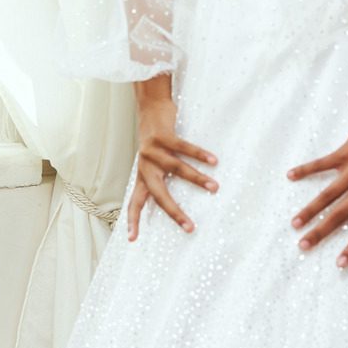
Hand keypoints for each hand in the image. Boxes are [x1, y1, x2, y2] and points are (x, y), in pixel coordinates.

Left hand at [128, 97, 217, 240]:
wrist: (150, 108)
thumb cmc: (157, 139)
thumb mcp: (154, 161)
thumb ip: (161, 176)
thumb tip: (179, 195)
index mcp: (143, 176)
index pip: (135, 203)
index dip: (133, 220)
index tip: (133, 239)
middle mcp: (145, 166)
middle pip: (158, 194)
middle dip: (174, 211)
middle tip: (190, 227)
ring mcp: (152, 151)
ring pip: (177, 169)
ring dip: (198, 179)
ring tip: (215, 187)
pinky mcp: (162, 136)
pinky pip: (183, 147)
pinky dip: (200, 154)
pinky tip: (213, 160)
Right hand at [287, 105, 347, 266]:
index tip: (339, 263)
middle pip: (340, 214)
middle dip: (321, 232)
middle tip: (303, 246)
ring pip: (328, 194)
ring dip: (309, 209)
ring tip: (294, 224)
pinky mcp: (345, 153)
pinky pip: (322, 164)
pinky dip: (306, 169)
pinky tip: (290, 176)